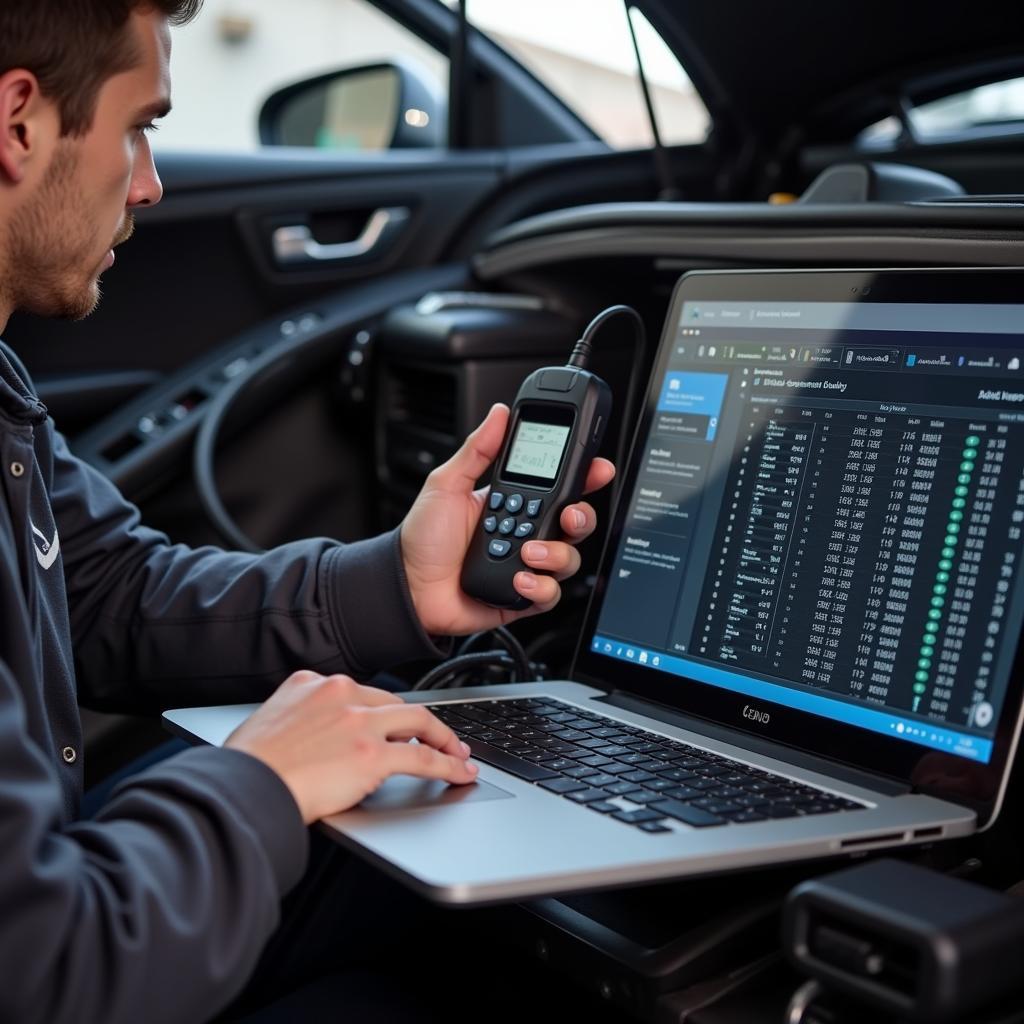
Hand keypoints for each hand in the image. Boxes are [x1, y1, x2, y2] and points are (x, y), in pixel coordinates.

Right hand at [225, 671, 476, 823]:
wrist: (241, 789)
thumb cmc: (246, 768)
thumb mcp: (270, 723)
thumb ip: (301, 720)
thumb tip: (319, 739)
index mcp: (312, 683)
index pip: (363, 694)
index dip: (387, 713)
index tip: (398, 724)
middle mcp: (340, 694)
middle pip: (396, 705)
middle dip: (421, 725)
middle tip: (440, 739)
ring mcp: (359, 722)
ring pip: (419, 724)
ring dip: (445, 740)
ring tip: (458, 754)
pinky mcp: (373, 754)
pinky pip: (423, 758)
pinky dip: (448, 765)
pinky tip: (460, 772)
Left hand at [401, 403, 614, 634]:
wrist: (407, 587)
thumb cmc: (424, 539)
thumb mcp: (447, 484)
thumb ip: (477, 450)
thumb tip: (498, 415)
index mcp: (515, 504)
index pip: (560, 488)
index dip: (585, 477)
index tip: (598, 468)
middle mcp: (527, 535)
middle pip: (575, 523)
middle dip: (581, 517)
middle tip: (568, 515)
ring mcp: (527, 566)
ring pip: (569, 559)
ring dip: (555, 555)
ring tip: (526, 552)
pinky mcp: (523, 597)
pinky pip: (549, 594)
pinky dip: (540, 587)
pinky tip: (520, 579)